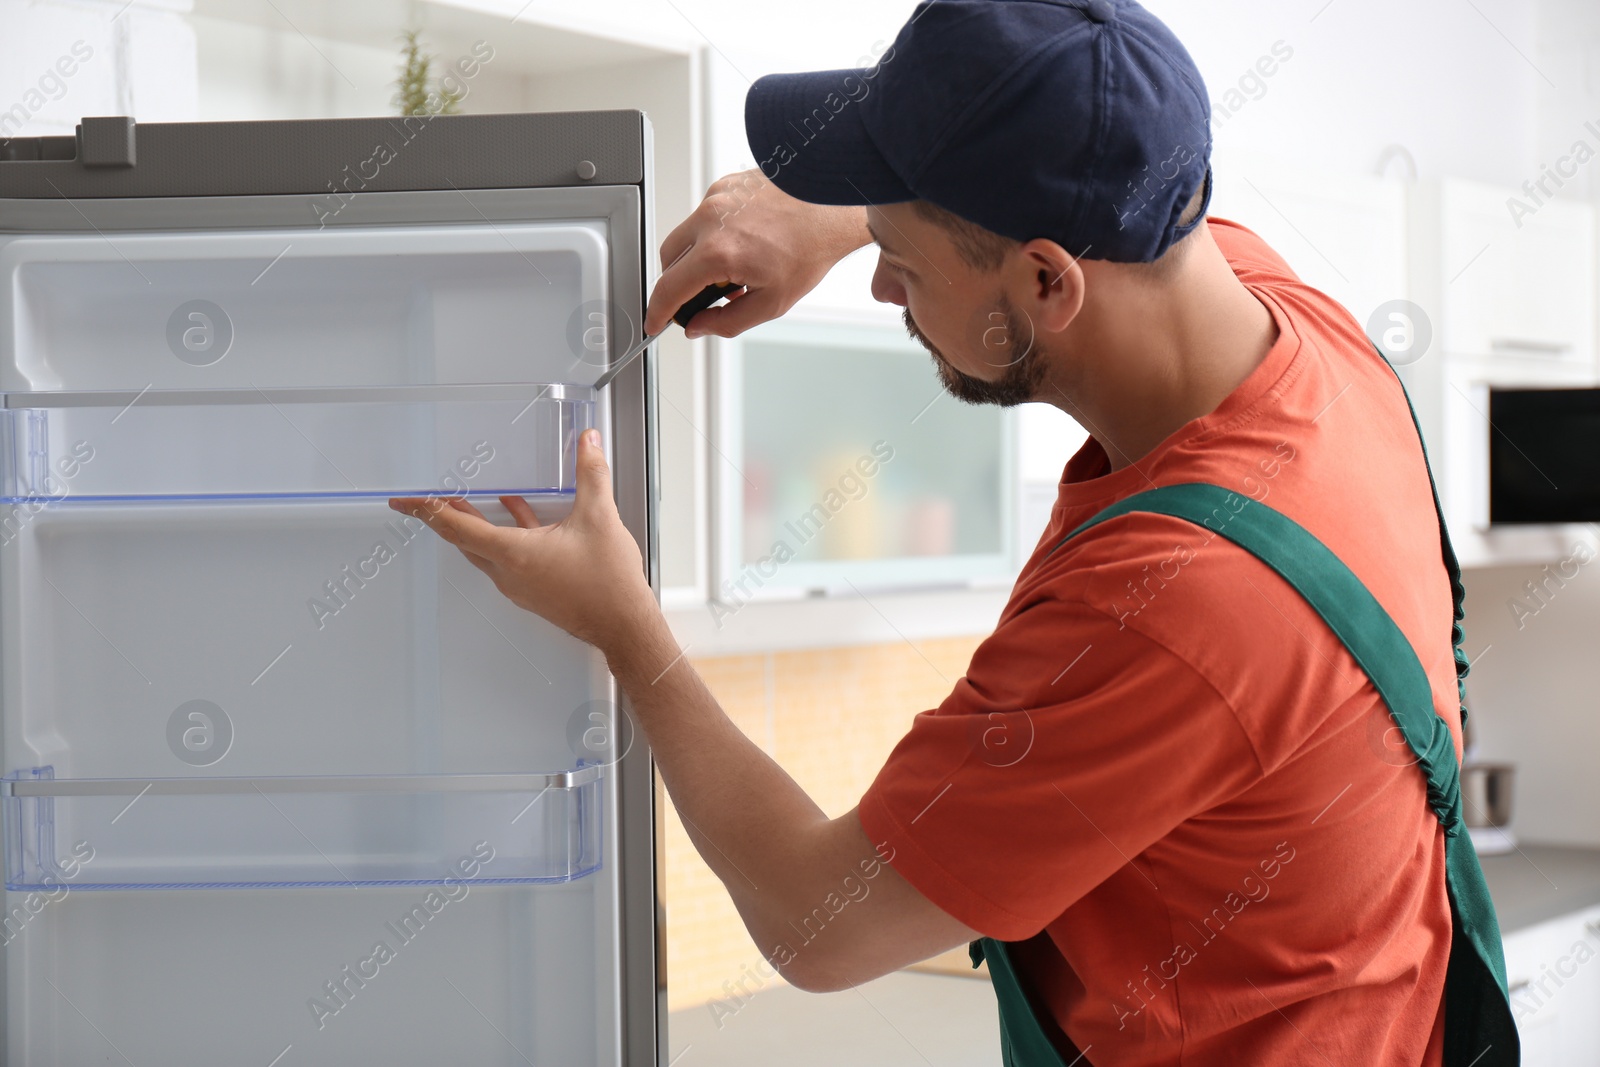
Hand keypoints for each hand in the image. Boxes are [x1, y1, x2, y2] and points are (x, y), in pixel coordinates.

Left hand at [388, 429, 655, 654]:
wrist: (623, 625)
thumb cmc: (608, 584)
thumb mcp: (599, 517)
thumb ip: (590, 474)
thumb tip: (586, 443)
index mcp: (514, 554)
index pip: (456, 527)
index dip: (427, 510)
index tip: (404, 502)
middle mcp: (509, 573)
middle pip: (464, 540)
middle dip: (444, 516)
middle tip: (428, 500)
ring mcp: (520, 585)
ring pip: (484, 550)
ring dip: (474, 526)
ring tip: (468, 503)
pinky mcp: (534, 591)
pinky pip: (507, 559)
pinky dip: (504, 536)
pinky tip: (521, 518)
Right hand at [645, 168, 871, 337]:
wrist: (831, 204)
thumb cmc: (810, 247)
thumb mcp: (772, 302)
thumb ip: (727, 321)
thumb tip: (699, 326)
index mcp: (718, 252)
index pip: (669, 288)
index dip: (658, 312)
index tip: (654, 322)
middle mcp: (710, 219)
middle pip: (669, 259)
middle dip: (678, 283)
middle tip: (701, 298)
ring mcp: (716, 197)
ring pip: (685, 235)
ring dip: (696, 257)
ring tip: (732, 271)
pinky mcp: (725, 184)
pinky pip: (704, 215)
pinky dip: (713, 234)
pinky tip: (743, 243)